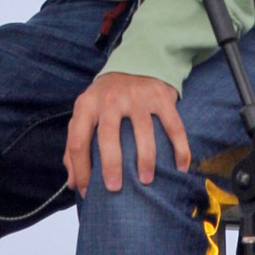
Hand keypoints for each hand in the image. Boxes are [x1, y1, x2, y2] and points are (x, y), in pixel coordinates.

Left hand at [63, 70, 190, 196]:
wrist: (135, 62)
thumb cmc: (106, 99)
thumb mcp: (85, 113)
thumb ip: (74, 145)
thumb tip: (73, 183)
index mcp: (87, 105)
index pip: (78, 140)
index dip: (81, 169)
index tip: (90, 192)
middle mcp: (110, 99)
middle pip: (108, 135)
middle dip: (111, 165)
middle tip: (115, 188)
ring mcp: (137, 96)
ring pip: (143, 131)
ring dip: (145, 159)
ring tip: (145, 180)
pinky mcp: (160, 96)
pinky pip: (173, 126)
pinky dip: (180, 148)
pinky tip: (181, 167)